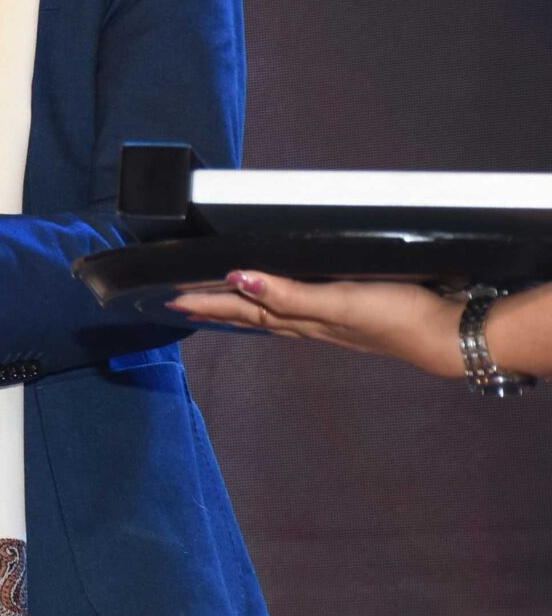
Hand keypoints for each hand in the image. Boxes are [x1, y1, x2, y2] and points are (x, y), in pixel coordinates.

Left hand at [168, 272, 463, 378]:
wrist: (445, 336)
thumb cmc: (393, 317)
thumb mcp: (337, 302)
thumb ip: (289, 293)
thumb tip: (238, 280)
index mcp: (299, 319)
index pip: (241, 308)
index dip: (206, 301)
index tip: (170, 297)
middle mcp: (307, 323)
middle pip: (249, 314)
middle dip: (214, 306)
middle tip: (179, 300)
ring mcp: (327, 322)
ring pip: (272, 315)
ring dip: (242, 308)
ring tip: (217, 303)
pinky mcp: (347, 316)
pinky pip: (297, 312)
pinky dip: (277, 307)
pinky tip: (281, 304)